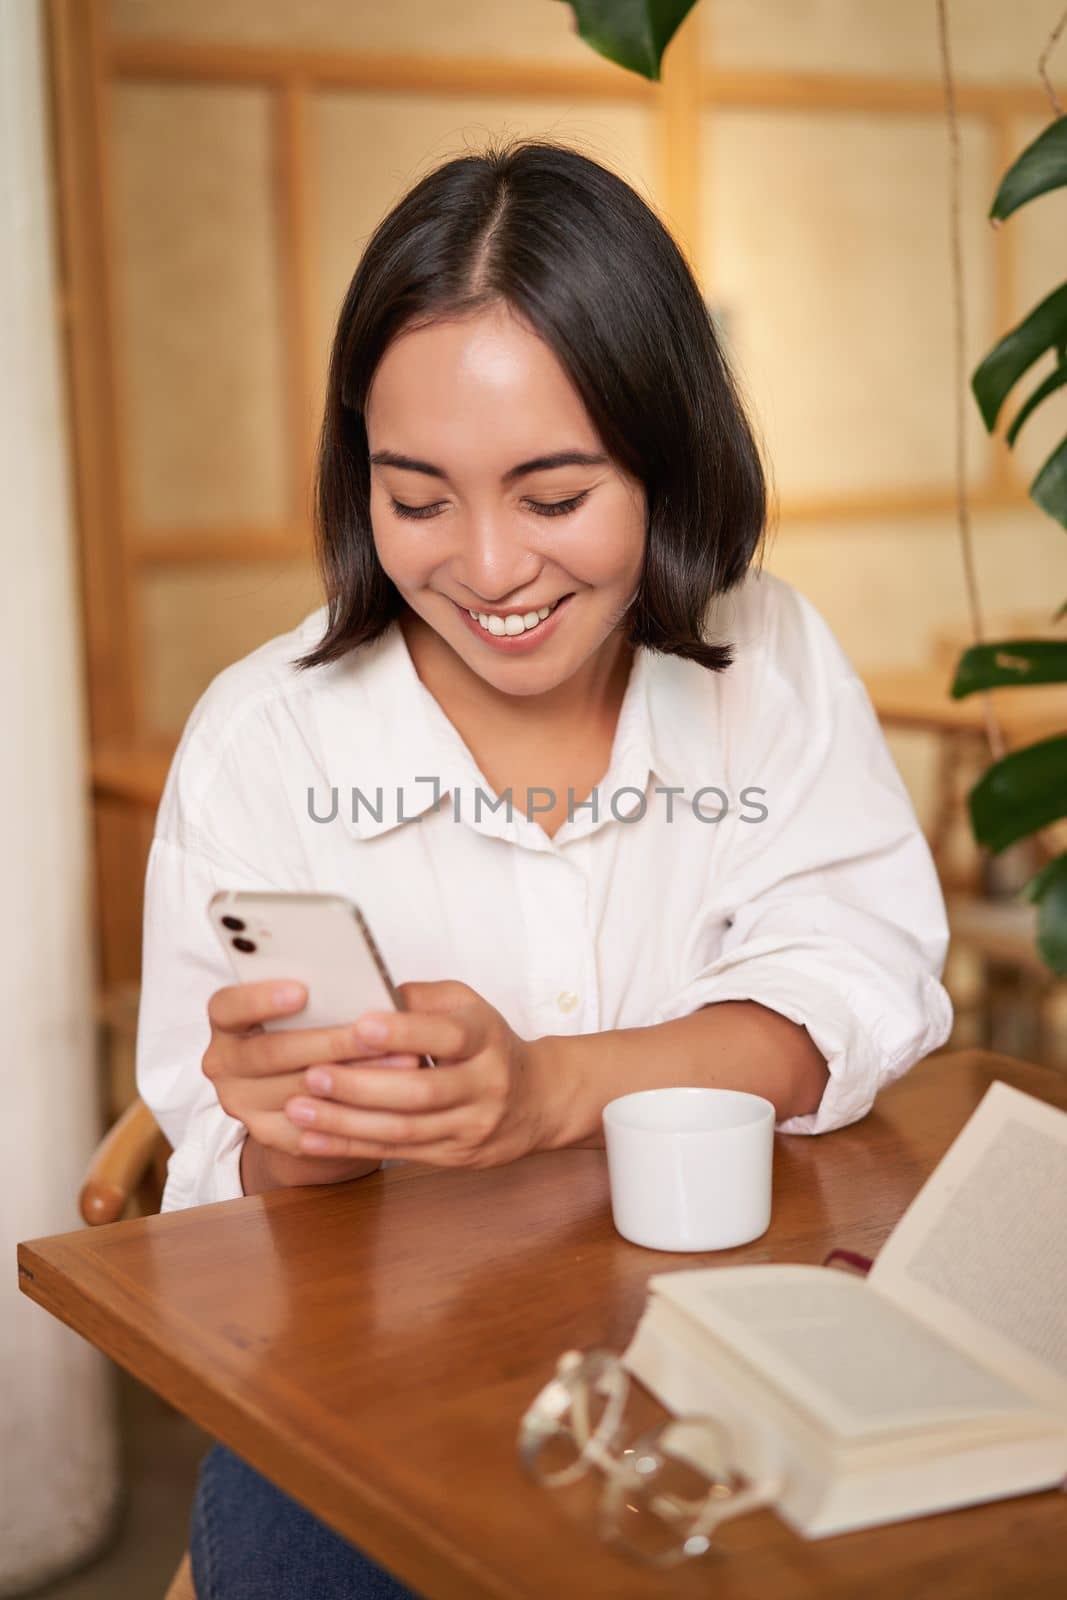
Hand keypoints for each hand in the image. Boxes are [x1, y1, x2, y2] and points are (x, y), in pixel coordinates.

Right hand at [203, 978, 416, 1188]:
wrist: (303, 1089)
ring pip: (298, 1092)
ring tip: (401, 1062)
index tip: (303, 991)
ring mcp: (242, 1104)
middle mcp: (224, 1064)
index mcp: (226, 1023)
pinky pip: (312, 1128)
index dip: (260, 999)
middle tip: (375, 1032)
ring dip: (354, 1078)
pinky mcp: (268, 1135)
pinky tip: (389, 1100)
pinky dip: (352, 1112)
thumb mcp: (306, 1006)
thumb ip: (318, 995)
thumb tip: (361, 983)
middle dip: (329, 1042)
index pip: (227, 1007)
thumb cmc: (310, 1027)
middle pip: (271, 1053)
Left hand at [281, 980, 549, 1168]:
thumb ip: (420, 998)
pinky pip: (399, 1154)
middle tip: (312, 1073)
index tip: (359, 1025)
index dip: (404, 1033)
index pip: (447, 1036)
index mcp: (486, 1038)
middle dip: (362, 1086)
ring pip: (405, 1130)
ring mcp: (472, 1126)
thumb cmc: (488, 1043)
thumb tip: (364, 989)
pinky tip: (312, 1139)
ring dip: (346, 1123)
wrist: (540, 1099)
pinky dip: (352, 1147)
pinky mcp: (456, 1157)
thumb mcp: (467, 1007)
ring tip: (299, 1109)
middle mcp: (485, 1085)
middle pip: (421, 1092)